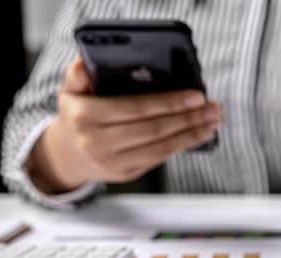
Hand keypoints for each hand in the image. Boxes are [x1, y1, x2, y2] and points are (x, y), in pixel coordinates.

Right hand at [26, 57, 222, 192]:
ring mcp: (110, 162)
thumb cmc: (78, 113)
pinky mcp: (124, 174)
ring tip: (213, 121)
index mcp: (84, 115)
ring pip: (160, 148)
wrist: (68, 153)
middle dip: (188, 118)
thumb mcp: (71, 90)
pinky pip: (158, 159)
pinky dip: (182, 146)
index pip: (135, 107)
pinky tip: (199, 134)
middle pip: (153, 129)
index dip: (169, 102)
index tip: (196, 94)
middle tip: (213, 107)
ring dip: (192, 134)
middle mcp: (95, 142)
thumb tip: (87, 60)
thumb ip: (78, 74)